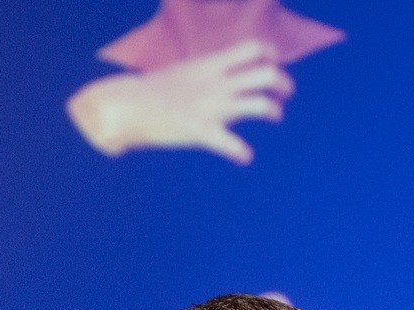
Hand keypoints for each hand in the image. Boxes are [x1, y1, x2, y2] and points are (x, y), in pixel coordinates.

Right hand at [65, 40, 294, 164]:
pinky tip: (244, 156)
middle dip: (282, 83)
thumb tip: (218, 74)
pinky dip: (242, 152)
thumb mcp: (184, 72)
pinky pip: (231, 144)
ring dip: (273, 110)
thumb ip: (205, 73)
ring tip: (274, 115)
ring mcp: (212, 106)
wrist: (128, 103)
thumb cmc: (153, 91)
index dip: (269, 54)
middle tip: (284, 92)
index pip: (252, 48)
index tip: (272, 62)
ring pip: (259, 104)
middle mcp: (217, 83)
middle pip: (266, 74)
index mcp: (210, 65)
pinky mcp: (202, 130)